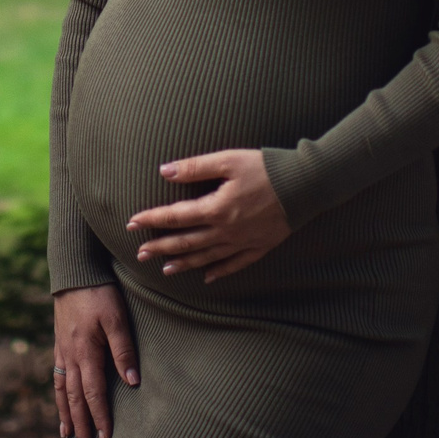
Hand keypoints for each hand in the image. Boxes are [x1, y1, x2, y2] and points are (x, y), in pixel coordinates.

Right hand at [51, 284, 137, 437]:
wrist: (74, 272)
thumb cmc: (100, 293)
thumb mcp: (117, 318)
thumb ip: (123, 350)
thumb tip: (132, 382)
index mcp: (86, 352)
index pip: (93, 393)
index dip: (100, 417)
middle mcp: (70, 356)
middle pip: (74, 399)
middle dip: (81, 425)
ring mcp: (62, 351)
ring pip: (62, 391)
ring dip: (66, 415)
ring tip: (68, 436)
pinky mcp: (59, 345)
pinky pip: (56, 377)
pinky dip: (58, 396)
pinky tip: (61, 404)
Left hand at [127, 148, 291, 282]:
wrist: (306, 185)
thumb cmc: (267, 168)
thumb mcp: (228, 160)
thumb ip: (195, 168)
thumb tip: (165, 171)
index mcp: (217, 208)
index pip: (176, 216)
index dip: (152, 219)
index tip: (132, 222)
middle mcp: (226, 231)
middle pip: (187, 242)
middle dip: (161, 247)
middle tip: (140, 253)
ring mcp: (243, 242)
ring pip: (207, 257)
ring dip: (184, 263)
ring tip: (165, 269)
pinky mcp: (260, 247)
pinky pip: (235, 264)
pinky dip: (219, 271)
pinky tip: (208, 277)